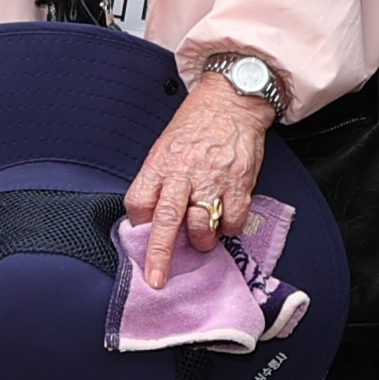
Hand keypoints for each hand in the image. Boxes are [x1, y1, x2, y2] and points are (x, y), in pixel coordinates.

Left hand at [121, 81, 276, 285]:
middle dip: (159, 254)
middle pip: (166, 220)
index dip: (138, 226)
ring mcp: (213, 180)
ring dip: (201, 240)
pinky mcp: (240, 184)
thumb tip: (150, 219)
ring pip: (202, 227)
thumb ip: (157, 182)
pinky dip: (229, 228)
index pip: (138, 202)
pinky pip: (232, 222)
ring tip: (202, 234)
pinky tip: (225, 219)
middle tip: (156, 279)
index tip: (142, 237)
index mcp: (160, 164)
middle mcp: (184, 173)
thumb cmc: (197, 124)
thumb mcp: (165, 147)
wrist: (232, 100)